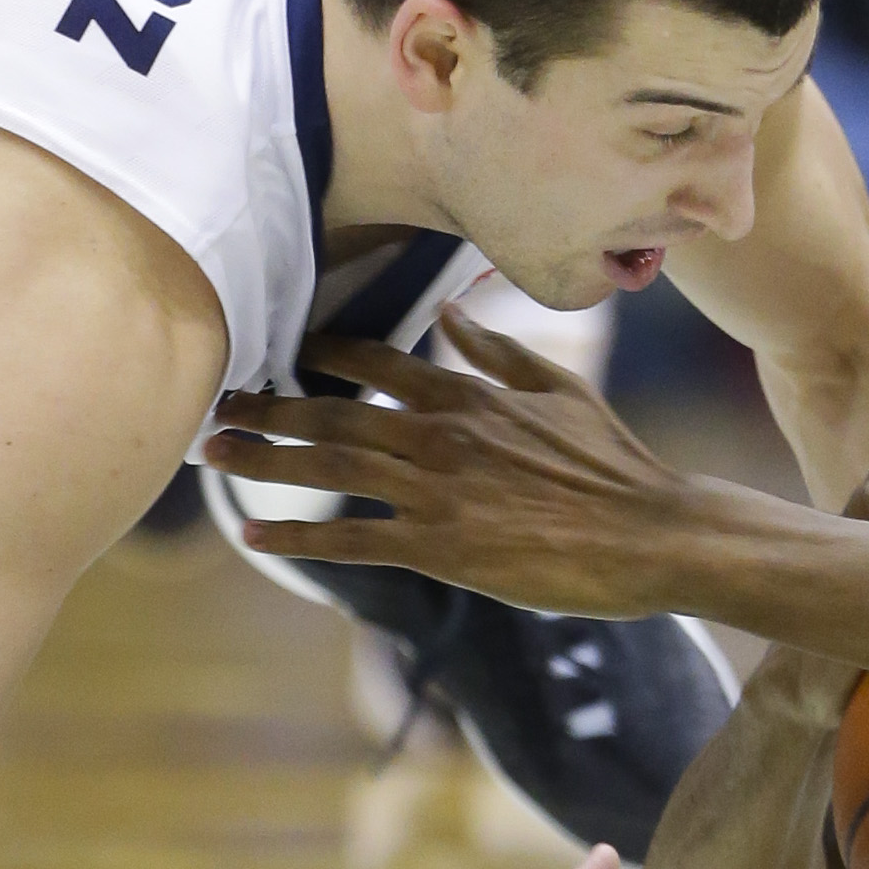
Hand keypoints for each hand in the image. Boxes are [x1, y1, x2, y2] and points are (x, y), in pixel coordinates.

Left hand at [208, 310, 691, 617]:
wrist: (652, 534)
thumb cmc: (615, 465)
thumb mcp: (561, 389)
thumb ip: (498, 355)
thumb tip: (451, 319)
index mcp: (470, 393)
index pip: (376, 362)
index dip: (321, 355)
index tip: (281, 354)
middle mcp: (442, 435)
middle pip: (333, 412)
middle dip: (268, 406)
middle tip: (219, 404)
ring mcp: (437, 492)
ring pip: (329, 468)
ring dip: (264, 459)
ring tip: (215, 453)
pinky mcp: (442, 549)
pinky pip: (352, 540)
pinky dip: (297, 537)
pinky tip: (255, 536)